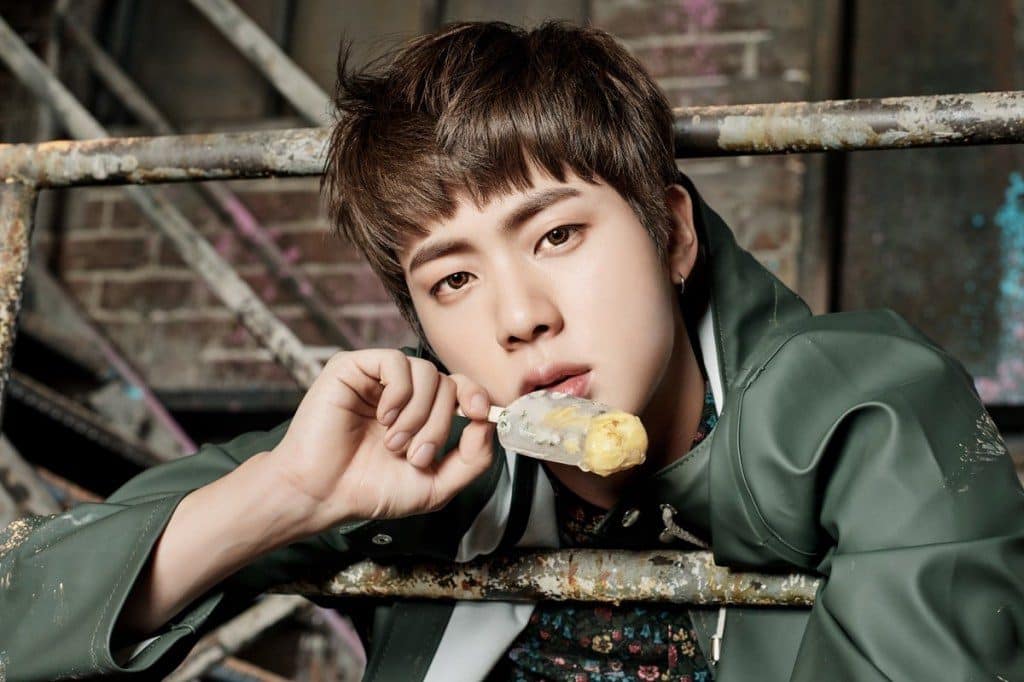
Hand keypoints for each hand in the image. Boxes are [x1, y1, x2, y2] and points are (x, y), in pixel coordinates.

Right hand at [265, 349, 495, 533]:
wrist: (322, 495)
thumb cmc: (371, 491)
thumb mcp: (436, 485)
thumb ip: (473, 459)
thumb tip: (489, 423)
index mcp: (420, 413)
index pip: (459, 388)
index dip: (475, 395)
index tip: (479, 414)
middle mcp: (400, 392)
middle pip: (447, 384)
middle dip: (439, 425)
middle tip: (413, 455)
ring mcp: (376, 378)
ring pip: (426, 373)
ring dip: (418, 415)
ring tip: (394, 443)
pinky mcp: (352, 367)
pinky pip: (395, 362)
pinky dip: (399, 394)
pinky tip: (383, 418)